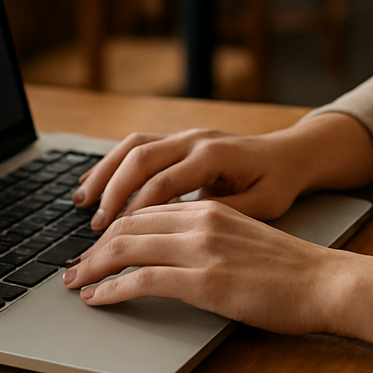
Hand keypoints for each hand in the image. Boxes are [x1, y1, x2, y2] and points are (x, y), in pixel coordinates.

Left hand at [62, 200, 347, 332]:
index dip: (111, 228)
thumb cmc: (290, 269)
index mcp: (209, 208)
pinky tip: (99, 299)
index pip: (144, 209)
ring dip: (92, 268)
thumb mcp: (243, 237)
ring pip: (126, 248)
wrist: (326, 282)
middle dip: (92, 248)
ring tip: (77, 284)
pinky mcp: (204, 281)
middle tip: (73, 268)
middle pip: (127, 225)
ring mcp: (202, 249)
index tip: (94, 247)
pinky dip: (111, 290)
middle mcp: (201, 220)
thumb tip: (172, 252)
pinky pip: (142, 279)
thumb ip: (207, 236)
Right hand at [72, 127, 315, 228]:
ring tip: (81, 203)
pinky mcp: (180, 139)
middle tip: (95, 227)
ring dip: (104, 173)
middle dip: (112, 192)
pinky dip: (113, 164)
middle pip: (140, 158)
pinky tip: (95, 183)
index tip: (115, 237)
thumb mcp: (262, 205)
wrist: (292, 154)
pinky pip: (138, 145)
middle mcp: (196, 139)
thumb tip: (182, 227)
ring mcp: (186, 135)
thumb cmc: (279, 182)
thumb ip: (223, 211)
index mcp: (214, 155)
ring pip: (133, 146)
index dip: (136, 210)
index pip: (163, 181)